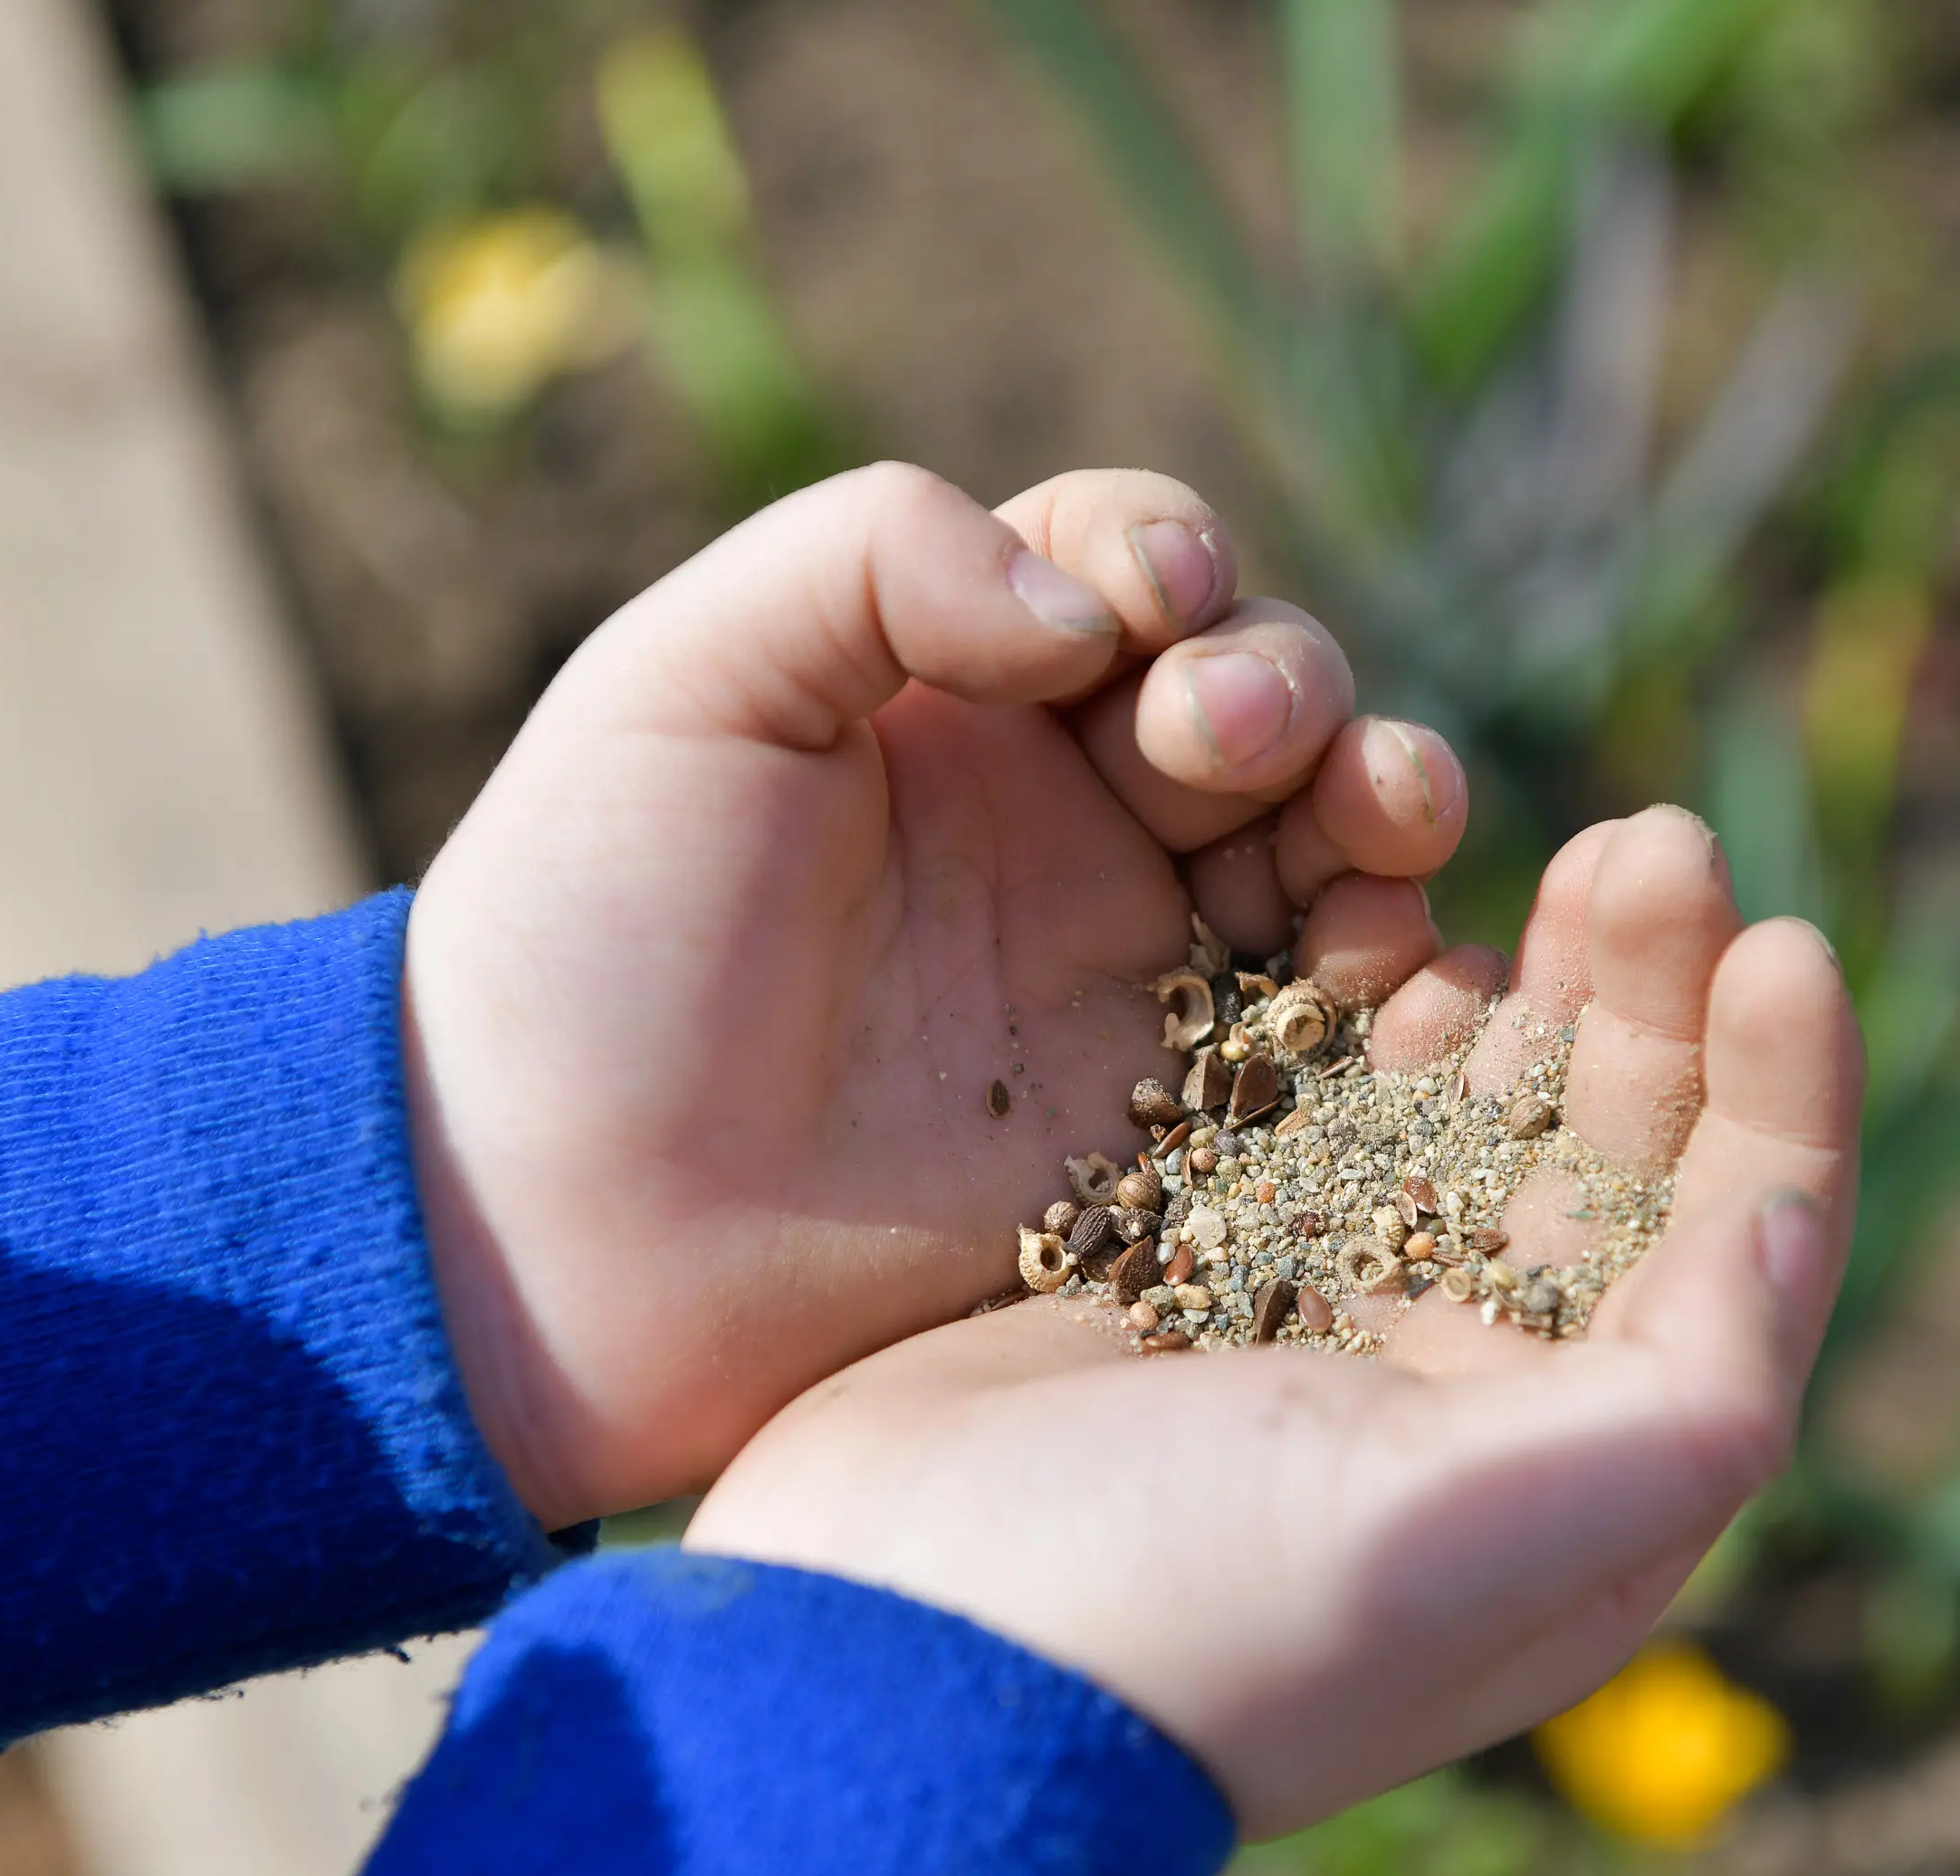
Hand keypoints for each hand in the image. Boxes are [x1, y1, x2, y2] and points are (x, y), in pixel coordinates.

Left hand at [401, 464, 1466, 1527]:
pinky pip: (1328, 1030)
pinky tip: (1401, 964)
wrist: (559, 1233)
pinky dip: (1392, 976)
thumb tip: (1093, 618)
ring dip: (1381, 804)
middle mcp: (1064, 816)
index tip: (1151, 607)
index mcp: (953, 688)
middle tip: (1222, 743)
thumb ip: (877, 559)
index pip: (1128, 565)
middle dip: (1286, 687)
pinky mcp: (1176, 1127)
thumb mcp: (682, 684)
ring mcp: (1130, 973)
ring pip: (1324, 847)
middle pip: (1259, 695)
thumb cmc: (590, 942)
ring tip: (1381, 827)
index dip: (1170, 563)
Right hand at [686, 809, 1861, 1834]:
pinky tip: (1389, 902)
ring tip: (1570, 842)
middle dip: (1653, 997)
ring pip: (1479, 1108)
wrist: (891, 1653)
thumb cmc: (1192, 1614)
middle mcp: (1476, 1398)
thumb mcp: (1468, 1537)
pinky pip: (1323, 1095)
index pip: (1733, 1256)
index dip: (1782, 1096)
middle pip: (1615, 1156)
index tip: (1787, 939)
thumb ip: (1675, 1403)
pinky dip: (1371, 998)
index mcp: (1574, 1478)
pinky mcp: (1195, 1256)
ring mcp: (1330, 1318)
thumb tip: (1788, 1233)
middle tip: (1659, 841)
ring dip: (1532, 976)